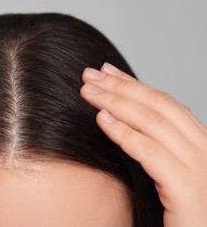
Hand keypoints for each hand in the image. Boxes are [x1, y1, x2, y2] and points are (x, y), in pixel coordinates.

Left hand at [80, 63, 206, 226]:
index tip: (106, 71)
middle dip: (120, 87)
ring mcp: (200, 170)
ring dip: (115, 103)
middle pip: (159, 105)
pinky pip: (151, 154)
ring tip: (87, 92)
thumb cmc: (178, 214)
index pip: (164, 103)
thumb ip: (158, 146)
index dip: (133, 84)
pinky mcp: (188, 192)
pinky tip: (102, 120)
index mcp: (201, 144)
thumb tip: (128, 117)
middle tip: (89, 75)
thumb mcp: (170, 173)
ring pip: (154, 123)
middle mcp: (205, 151)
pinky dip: (124, 134)